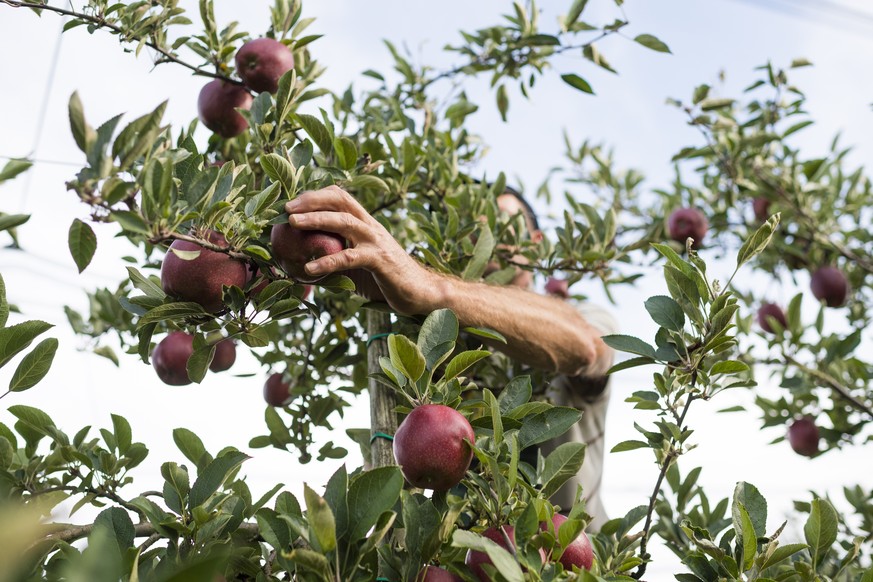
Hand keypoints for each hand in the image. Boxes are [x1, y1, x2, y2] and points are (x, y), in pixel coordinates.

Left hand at [283, 186, 441, 313]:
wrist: (420, 291)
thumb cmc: (386, 279)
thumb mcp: (358, 263)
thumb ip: (336, 256)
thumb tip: (300, 262)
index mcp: (366, 223)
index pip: (340, 197)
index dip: (315, 195)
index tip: (292, 203)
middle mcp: (370, 226)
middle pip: (340, 201)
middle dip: (311, 201)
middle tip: (287, 208)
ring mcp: (376, 241)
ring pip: (344, 222)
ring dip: (316, 220)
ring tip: (293, 224)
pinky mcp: (379, 260)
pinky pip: (349, 257)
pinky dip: (327, 261)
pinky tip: (309, 268)